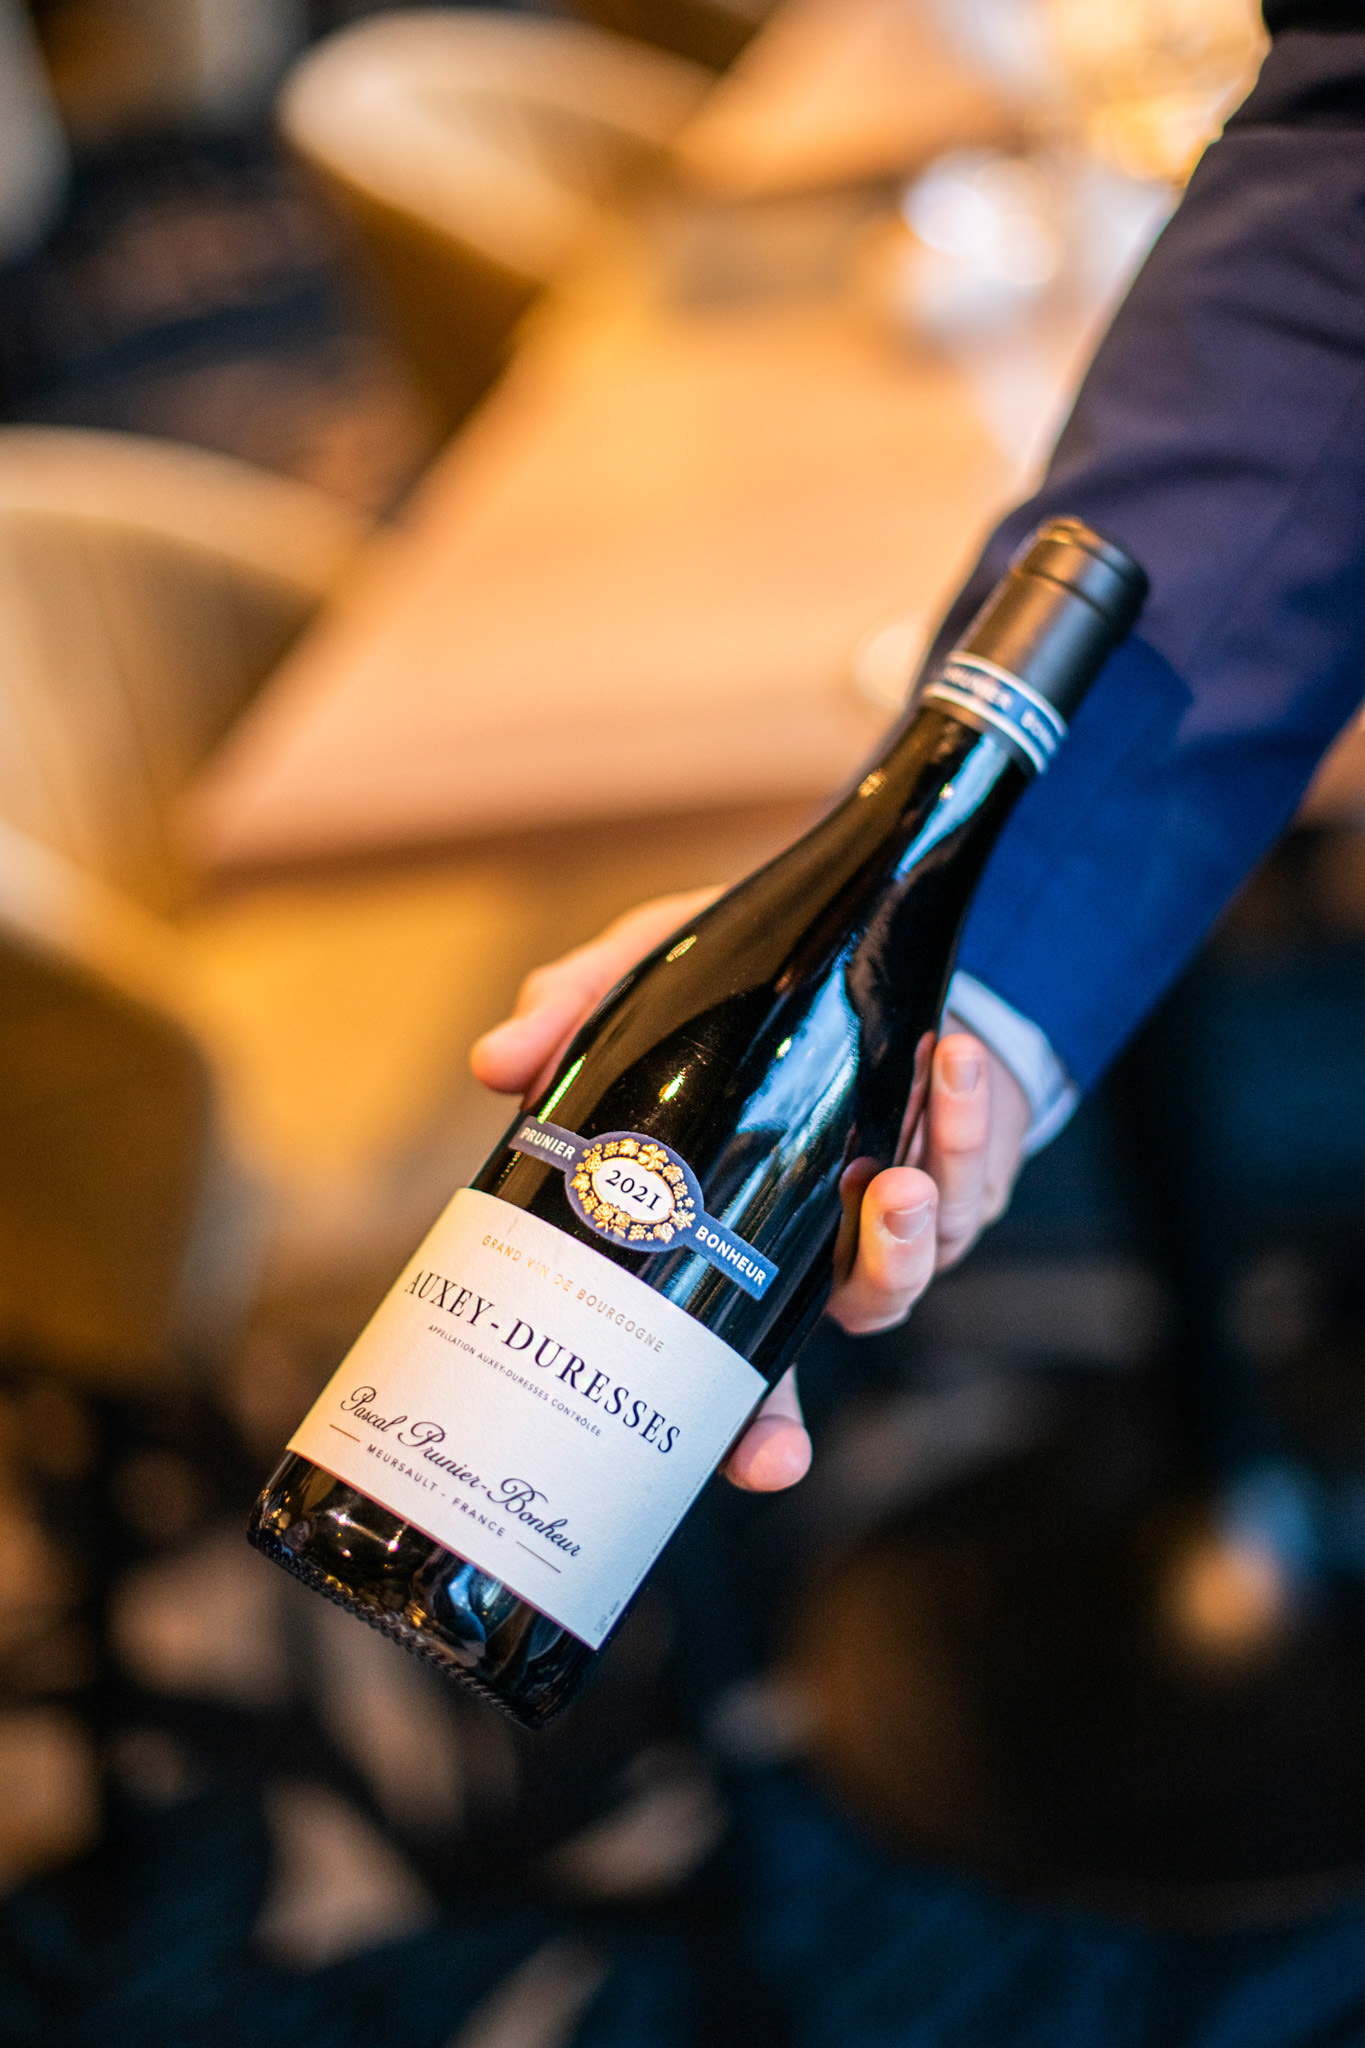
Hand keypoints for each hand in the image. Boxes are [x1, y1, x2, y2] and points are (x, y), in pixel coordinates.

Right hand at [471, 891, 1029, 1494]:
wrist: (862, 944)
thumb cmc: (744, 992)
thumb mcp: (647, 979)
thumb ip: (573, 1012)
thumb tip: (494, 1062)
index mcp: (724, 1235)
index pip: (718, 1356)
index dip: (735, 1426)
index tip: (756, 1465)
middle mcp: (809, 1251)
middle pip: (824, 1337)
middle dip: (831, 1349)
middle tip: (820, 1351)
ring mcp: (886, 1220)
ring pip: (905, 1266)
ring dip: (908, 1225)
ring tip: (898, 1173)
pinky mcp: (960, 1175)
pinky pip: (971, 1177)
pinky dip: (967, 1121)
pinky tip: (953, 1064)